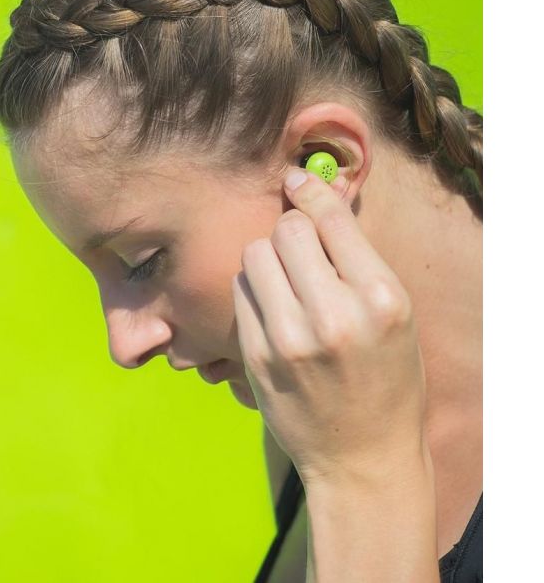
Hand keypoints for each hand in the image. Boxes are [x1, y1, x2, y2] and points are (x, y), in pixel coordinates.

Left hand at [231, 168, 428, 487]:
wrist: (361, 457)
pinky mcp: (255, 357)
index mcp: (381, 299)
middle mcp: (334, 316)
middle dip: (291, 230)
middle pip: (286, 230)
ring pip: (255, 254)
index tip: (297, 180)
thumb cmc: (388, 380)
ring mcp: (288, 339)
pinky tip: (273, 309)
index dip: (311, 191)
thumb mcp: (395, 316)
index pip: (331, 218)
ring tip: (287, 282)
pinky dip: (254, 289)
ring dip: (269, 257)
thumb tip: (314, 198)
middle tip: (300, 249)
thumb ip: (357, 259)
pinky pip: (241, 290)